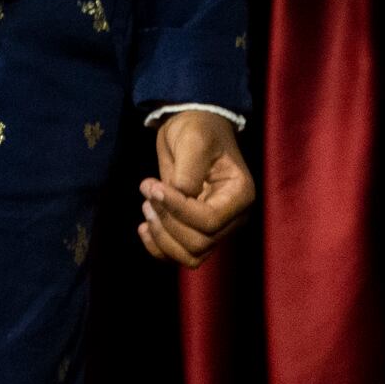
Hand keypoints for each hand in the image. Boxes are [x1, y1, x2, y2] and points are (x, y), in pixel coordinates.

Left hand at [136, 111, 254, 266]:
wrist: (193, 128)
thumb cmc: (198, 129)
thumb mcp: (193, 140)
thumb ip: (189, 171)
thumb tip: (180, 197)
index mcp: (240, 195)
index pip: (209, 221)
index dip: (178, 210)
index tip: (154, 186)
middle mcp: (232, 218)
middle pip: (199, 243)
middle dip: (167, 220)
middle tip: (147, 190)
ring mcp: (216, 228)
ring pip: (190, 256)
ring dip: (162, 236)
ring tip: (146, 205)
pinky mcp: (197, 231)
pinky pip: (180, 255)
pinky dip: (159, 248)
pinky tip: (144, 228)